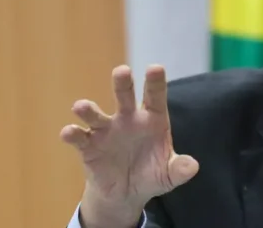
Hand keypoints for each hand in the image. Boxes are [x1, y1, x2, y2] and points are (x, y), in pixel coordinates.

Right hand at [60, 65, 198, 226]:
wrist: (127, 193)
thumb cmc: (152, 174)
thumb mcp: (169, 174)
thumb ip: (180, 169)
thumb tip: (192, 167)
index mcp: (153, 119)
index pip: (155, 96)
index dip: (155, 82)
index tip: (155, 68)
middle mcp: (128, 119)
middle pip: (125, 96)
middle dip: (122, 83)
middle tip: (122, 71)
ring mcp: (107, 131)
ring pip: (96, 115)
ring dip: (88, 109)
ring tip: (81, 106)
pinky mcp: (89, 147)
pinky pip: (79, 138)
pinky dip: (73, 134)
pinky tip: (69, 132)